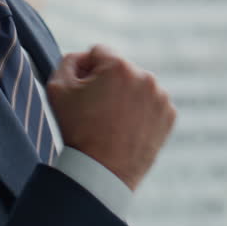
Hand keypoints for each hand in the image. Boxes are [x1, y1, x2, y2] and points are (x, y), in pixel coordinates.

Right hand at [46, 44, 175, 190]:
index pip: (99, 53)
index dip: (86, 70)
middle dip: (108, 83)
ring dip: (125, 96)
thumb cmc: (77, 130)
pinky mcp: (169, 116)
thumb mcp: (57, 88)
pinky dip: (140, 112)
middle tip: (96, 111)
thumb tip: (85, 57)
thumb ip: (69, 60)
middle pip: (119, 69)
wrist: (101, 172)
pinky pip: (150, 103)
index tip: (83, 92)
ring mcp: (160, 97)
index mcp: (119, 67)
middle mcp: (145, 77)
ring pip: (136, 86)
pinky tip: (127, 128)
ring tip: (112, 122)